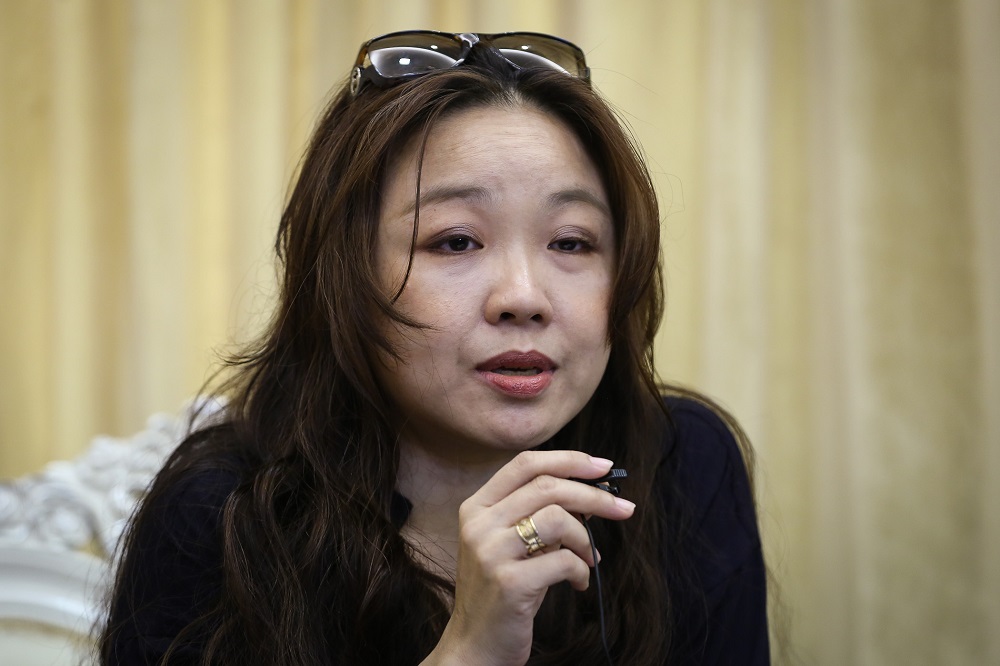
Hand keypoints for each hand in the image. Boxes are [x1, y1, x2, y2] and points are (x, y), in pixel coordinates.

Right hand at [422, 451, 635, 665]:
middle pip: (547, 487)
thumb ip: (538, 516)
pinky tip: (579, 582)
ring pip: (557, 518)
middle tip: (623, 509)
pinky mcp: (508, 583)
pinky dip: (581, 570)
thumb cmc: (502, 590)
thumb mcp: (513, 545)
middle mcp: (479, 524)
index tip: (603, 467)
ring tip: (590, 558)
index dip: (568, 460)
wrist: (476, 645)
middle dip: (593, 495)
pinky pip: (563, 561)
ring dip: (586, 538)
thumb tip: (590, 493)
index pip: (525, 464)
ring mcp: (491, 552)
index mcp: (477, 507)